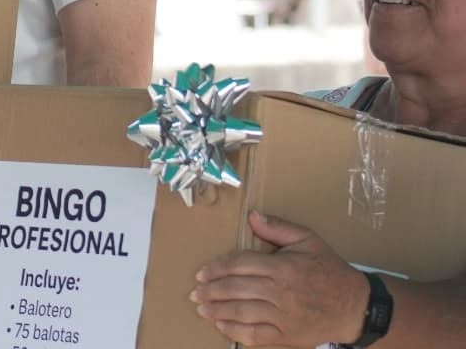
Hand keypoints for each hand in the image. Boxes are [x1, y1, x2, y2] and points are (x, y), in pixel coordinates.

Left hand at [192, 210, 369, 346]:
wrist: (356, 307)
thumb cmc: (329, 270)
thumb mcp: (308, 240)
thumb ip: (278, 227)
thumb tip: (252, 215)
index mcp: (283, 266)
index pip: (240, 264)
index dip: (217, 268)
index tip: (201, 273)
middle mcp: (281, 291)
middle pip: (237, 288)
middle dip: (211, 290)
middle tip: (194, 292)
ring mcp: (284, 316)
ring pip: (243, 312)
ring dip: (218, 310)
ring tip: (201, 308)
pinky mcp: (288, 335)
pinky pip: (256, 335)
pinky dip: (236, 332)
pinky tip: (222, 326)